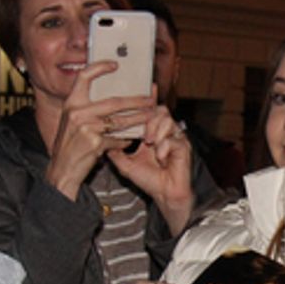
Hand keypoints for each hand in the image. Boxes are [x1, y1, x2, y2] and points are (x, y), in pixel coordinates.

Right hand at [45, 62, 156, 199]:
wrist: (61, 170)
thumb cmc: (68, 146)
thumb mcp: (71, 122)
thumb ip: (86, 109)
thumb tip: (112, 100)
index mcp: (71, 103)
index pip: (84, 77)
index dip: (99, 67)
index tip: (115, 64)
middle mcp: (77, 113)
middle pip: (114, 101)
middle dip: (135, 101)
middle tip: (150, 99)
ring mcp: (86, 128)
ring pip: (120, 121)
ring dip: (138, 119)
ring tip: (150, 116)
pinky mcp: (95, 143)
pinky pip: (117, 139)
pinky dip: (126, 139)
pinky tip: (132, 138)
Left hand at [107, 104, 194, 233]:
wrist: (164, 195)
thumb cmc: (149, 180)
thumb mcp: (125, 164)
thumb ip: (115, 150)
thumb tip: (101, 140)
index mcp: (152, 133)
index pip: (150, 111)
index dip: (149, 99)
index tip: (147, 88)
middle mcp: (165, 133)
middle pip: (160, 110)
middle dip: (149, 120)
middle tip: (144, 138)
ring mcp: (175, 138)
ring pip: (167, 121)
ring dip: (156, 132)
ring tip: (151, 145)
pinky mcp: (184, 146)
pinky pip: (173, 138)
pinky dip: (164, 148)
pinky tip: (161, 158)